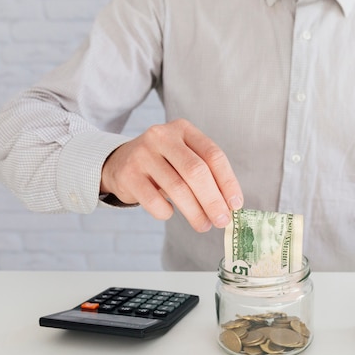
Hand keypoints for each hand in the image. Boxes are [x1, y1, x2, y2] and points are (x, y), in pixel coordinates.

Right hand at [100, 119, 243, 231]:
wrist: (118, 162)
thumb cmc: (162, 164)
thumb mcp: (184, 158)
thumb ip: (206, 174)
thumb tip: (229, 206)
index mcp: (183, 129)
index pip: (213, 155)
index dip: (228, 182)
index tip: (236, 205)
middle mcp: (162, 137)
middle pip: (196, 172)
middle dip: (213, 200)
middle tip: (222, 221)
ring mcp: (142, 154)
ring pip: (177, 188)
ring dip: (195, 213)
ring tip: (203, 225)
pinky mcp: (127, 174)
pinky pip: (154, 201)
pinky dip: (166, 213)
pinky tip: (170, 213)